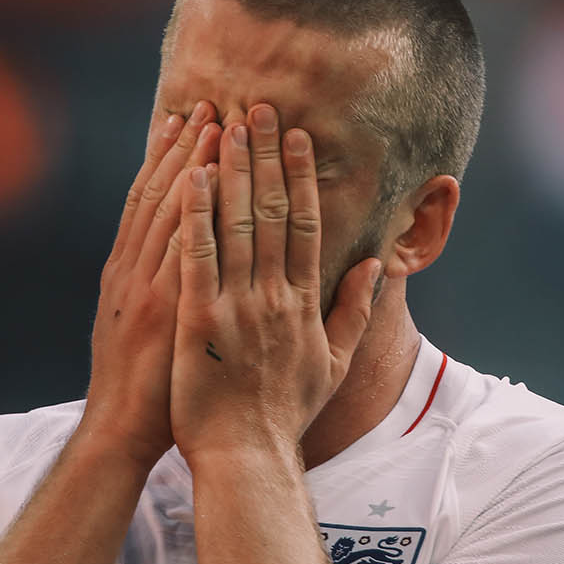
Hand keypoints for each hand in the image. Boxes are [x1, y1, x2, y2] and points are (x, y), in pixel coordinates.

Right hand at [81, 101, 219, 467]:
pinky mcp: (162, 311)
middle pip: (161, 196)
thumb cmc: (143, 388)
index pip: (152, 202)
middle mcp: (132, 272)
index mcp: (128, 274)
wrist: (121, 433)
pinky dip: (191, 213)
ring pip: (170, 214)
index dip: (172, 157)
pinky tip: (206, 180)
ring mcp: (146, 289)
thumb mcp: (140, 326)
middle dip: (186, 147)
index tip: (193, 118)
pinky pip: (180, 253)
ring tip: (218, 124)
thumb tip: (182, 251)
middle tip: (212, 103)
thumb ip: (158, 285)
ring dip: (194, 166)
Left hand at [169, 104, 382, 460]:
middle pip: (271, 212)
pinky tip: (189, 176)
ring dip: (229, 170)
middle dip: (265, 156)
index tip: (299, 136)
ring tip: (223, 124)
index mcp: (305, 303)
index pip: (306, 224)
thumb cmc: (286, 413)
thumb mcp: (335, 363)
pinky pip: (197, 256)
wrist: (247, 456)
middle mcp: (275, 297)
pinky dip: (194, 213)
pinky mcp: (199, 320)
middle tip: (258, 107)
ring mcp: (237, 307)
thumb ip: (355, 310)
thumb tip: (374, 264)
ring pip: (235, 224)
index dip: (302, 176)